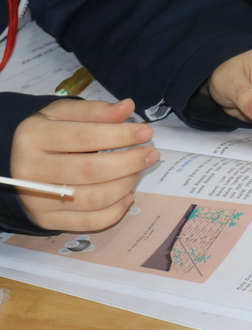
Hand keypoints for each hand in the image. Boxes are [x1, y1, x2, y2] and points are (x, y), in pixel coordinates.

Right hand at [11, 98, 157, 231]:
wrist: (21, 163)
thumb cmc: (49, 135)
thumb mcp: (65, 114)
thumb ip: (96, 111)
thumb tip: (127, 107)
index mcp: (34, 138)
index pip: (85, 137)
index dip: (120, 135)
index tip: (146, 133)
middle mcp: (30, 171)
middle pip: (91, 171)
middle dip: (130, 162)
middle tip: (150, 154)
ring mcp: (38, 200)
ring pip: (93, 198)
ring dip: (126, 184)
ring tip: (139, 170)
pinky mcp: (47, 220)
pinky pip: (89, 222)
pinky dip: (115, 211)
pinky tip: (128, 195)